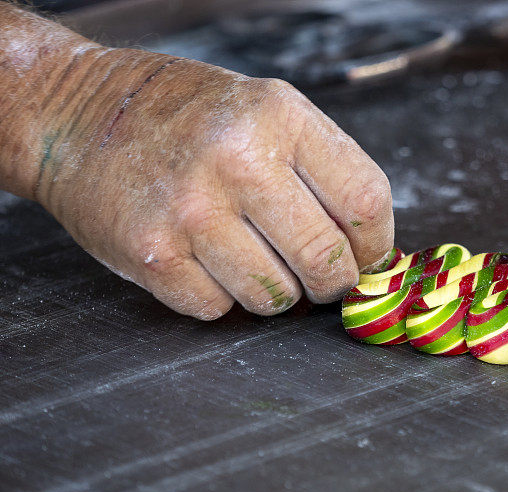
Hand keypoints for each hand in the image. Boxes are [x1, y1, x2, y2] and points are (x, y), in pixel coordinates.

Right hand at [37, 49, 393, 318]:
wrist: (79, 115)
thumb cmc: (189, 119)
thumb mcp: (266, 113)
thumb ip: (323, 172)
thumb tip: (369, 255)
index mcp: (281, 117)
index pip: (365, 202)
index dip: (374, 245)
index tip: (364, 257)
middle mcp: (239, 160)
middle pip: (326, 261)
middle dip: (330, 283)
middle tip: (317, 277)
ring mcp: (191, 210)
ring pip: (275, 298)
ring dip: (274, 292)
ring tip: (251, 257)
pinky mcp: (152, 254)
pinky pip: (218, 309)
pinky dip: (220, 296)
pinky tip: (203, 260)